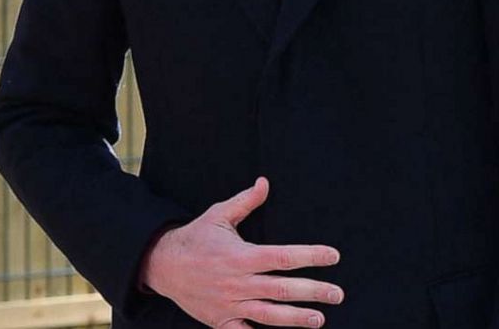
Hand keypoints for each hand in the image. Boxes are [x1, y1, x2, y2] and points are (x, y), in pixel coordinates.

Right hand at [138, 177, 343, 327]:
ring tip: (320, 319)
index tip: (333, 256)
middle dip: (313, 292)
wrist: (161, 265)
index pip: (283, 257)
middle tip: (338, 294)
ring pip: (268, 314)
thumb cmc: (195, 237)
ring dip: (295, 318)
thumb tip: (265, 182)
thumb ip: (245, 201)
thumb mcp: (218, 215)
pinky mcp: (220, 320)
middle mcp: (237, 282)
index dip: (310, 256)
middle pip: (282, 289)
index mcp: (241, 256)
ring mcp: (229, 303)